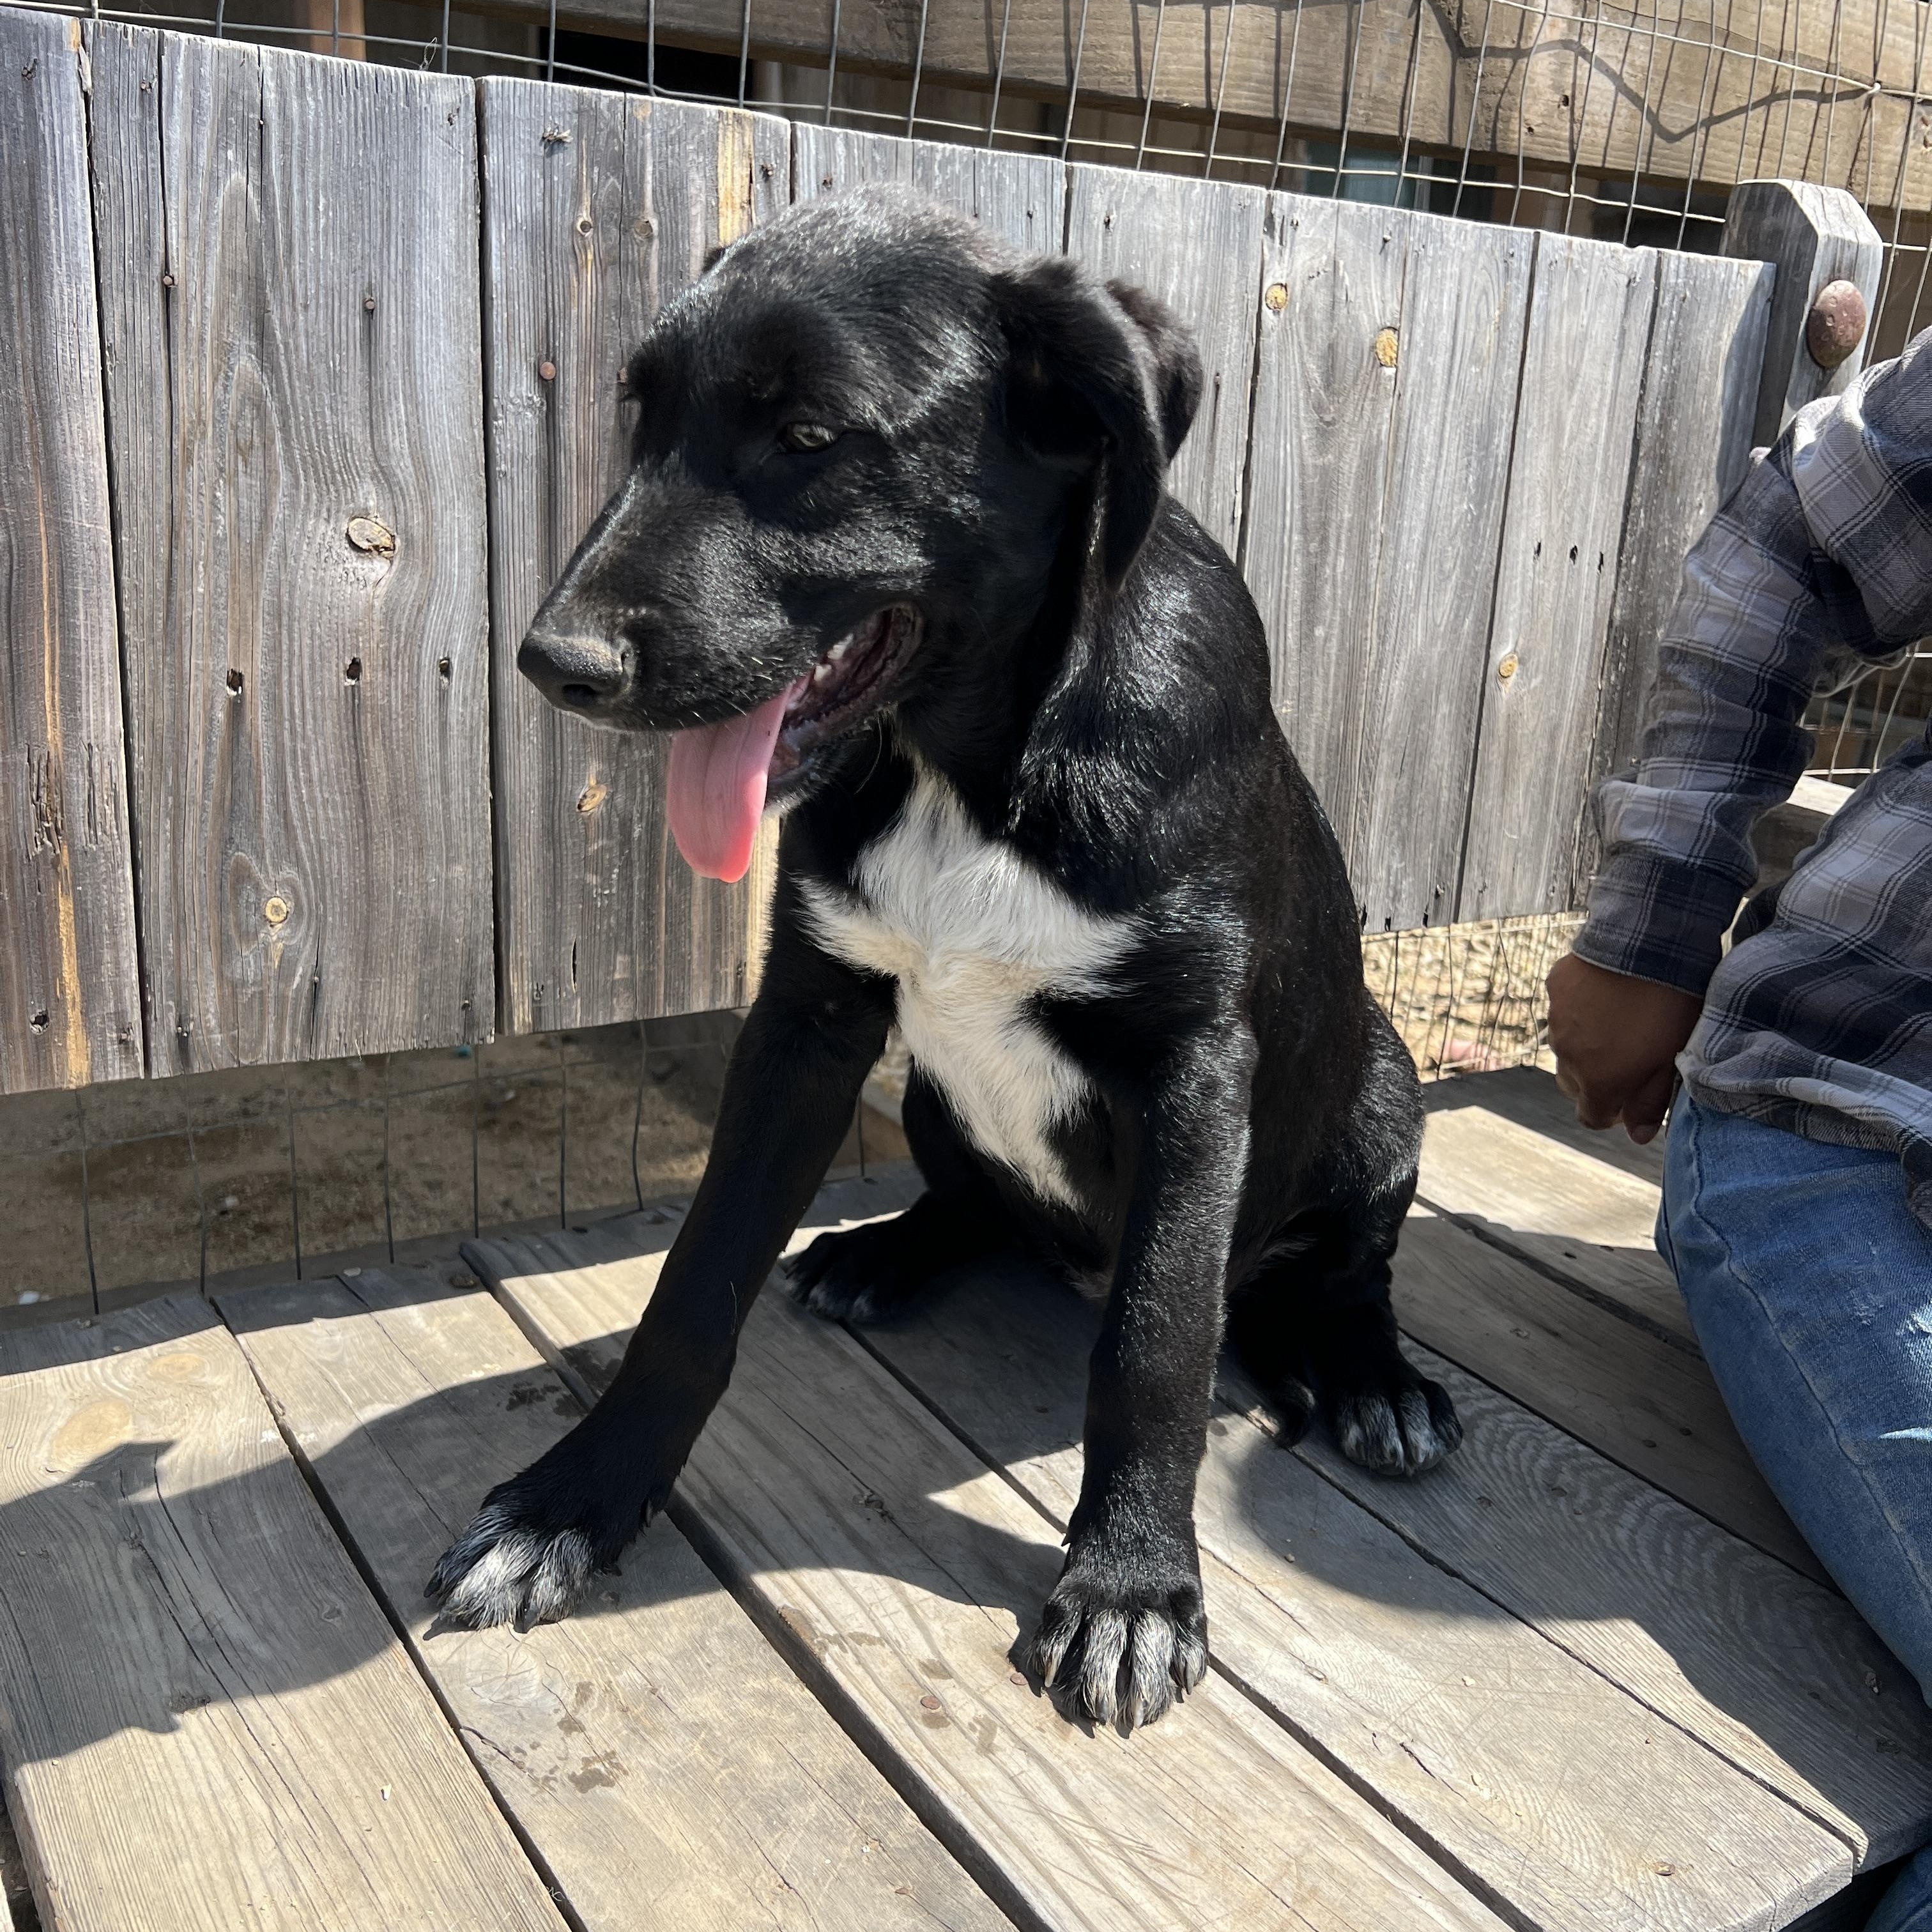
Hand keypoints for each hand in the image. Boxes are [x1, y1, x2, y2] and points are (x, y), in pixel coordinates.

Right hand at [1545, 952, 1703, 1145]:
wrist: (1647, 945)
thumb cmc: (1668, 1008)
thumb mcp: (1670, 1060)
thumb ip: (1651, 1102)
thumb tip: (1638, 1136)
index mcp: (1598, 1082)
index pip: (1590, 1117)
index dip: (1611, 1114)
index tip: (1630, 1100)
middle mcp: (1567, 1057)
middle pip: (1572, 1084)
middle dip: (1594, 1082)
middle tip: (1626, 1062)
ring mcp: (1556, 1021)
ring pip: (1564, 1047)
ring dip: (1584, 1046)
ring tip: (1616, 1024)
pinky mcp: (1555, 988)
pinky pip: (1562, 1010)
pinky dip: (1578, 1011)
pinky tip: (1604, 995)